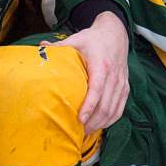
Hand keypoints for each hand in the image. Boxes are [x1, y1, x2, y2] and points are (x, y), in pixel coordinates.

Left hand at [46, 13, 129, 131]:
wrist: (116, 33)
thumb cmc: (94, 38)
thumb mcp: (76, 39)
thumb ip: (59, 46)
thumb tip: (40, 49)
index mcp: (101, 65)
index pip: (97, 90)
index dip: (89, 107)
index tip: (79, 120)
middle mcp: (114, 76)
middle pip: (106, 105)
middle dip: (92, 122)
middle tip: (77, 132)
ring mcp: (121, 82)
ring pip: (114, 110)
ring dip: (100, 123)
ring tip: (85, 132)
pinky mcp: (125, 87)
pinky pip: (120, 108)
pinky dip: (110, 120)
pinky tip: (99, 125)